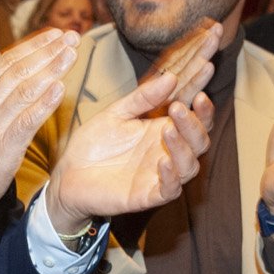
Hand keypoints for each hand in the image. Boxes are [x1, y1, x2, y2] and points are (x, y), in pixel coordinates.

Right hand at [0, 29, 76, 231]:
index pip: (6, 61)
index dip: (33, 46)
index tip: (55, 35)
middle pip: (19, 71)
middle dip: (47, 52)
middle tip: (71, 37)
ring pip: (24, 90)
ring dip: (51, 70)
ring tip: (71, 54)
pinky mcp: (2, 148)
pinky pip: (26, 121)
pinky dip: (44, 103)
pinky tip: (60, 89)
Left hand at [45, 65, 212, 232]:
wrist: (68, 174)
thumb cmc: (94, 144)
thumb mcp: (117, 113)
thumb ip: (143, 98)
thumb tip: (170, 77)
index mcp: (164, 130)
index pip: (194, 116)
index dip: (203, 103)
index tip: (205, 82)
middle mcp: (168, 153)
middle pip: (199, 140)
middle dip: (194, 124)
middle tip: (178, 108)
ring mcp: (160, 176)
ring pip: (189, 165)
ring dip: (183, 147)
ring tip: (168, 130)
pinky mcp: (147, 196)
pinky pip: (169, 190)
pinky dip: (170, 176)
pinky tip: (162, 161)